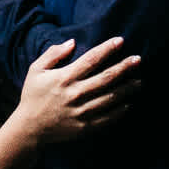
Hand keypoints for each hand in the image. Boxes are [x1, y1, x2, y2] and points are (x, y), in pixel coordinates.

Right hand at [15, 37, 141, 146]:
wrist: (29, 128)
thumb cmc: (33, 96)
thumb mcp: (36, 70)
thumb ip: (53, 54)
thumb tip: (72, 41)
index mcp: (65, 77)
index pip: (91, 59)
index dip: (107, 49)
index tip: (120, 41)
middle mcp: (76, 94)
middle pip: (106, 78)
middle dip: (124, 67)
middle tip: (138, 60)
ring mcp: (82, 111)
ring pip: (110, 98)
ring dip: (127, 89)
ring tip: (139, 81)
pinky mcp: (85, 127)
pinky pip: (107, 118)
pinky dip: (120, 111)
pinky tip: (128, 104)